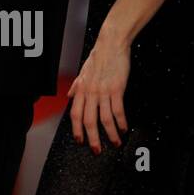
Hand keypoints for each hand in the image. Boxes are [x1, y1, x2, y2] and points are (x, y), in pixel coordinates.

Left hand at [67, 34, 130, 153]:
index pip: (75, 114)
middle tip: (97, 150)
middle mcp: (90, 92)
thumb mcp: (83, 71)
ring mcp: (103, 91)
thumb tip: (69, 96)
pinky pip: (118, 110)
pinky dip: (121, 122)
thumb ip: (76, 86)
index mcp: (81, 89)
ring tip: (115, 142)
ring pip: (104, 119)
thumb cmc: (98, 57)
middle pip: (89, 121)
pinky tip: (124, 128)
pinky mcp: (116, 89)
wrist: (110, 44)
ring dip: (110, 134)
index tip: (79, 140)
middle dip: (92, 138)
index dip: (77, 129)